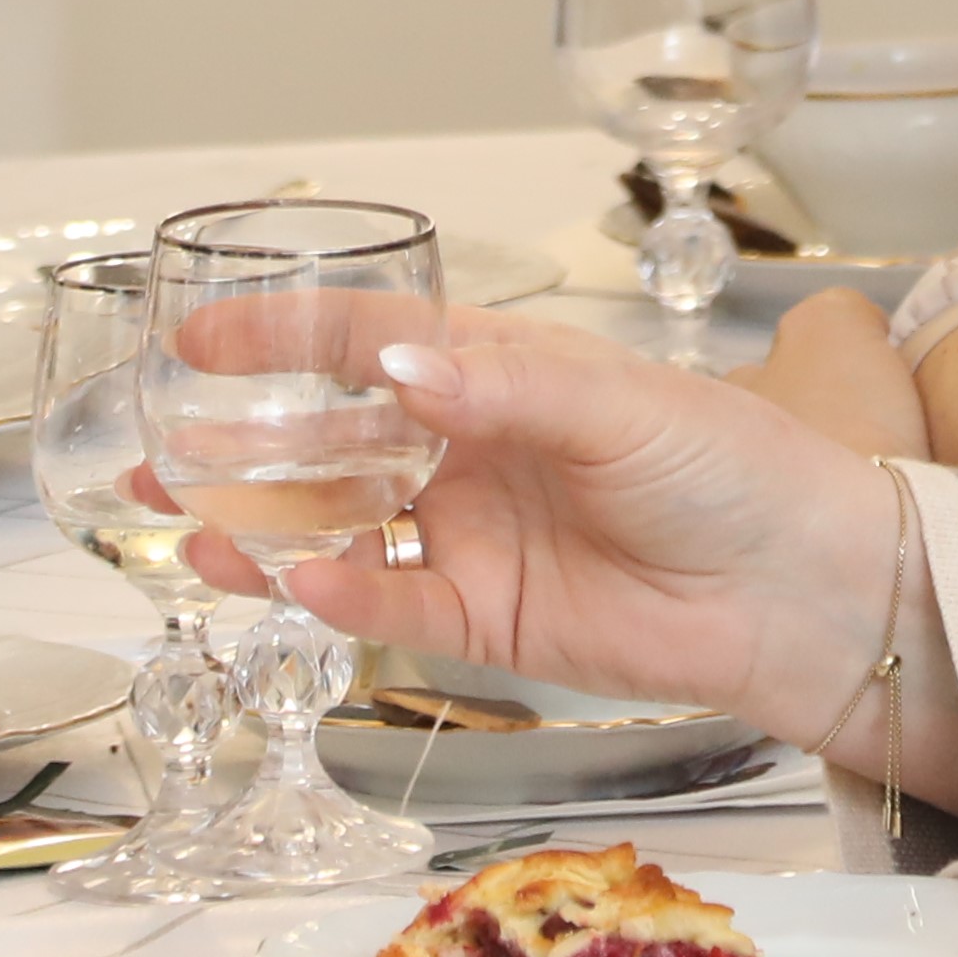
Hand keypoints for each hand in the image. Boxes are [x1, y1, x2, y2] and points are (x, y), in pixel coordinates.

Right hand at [227, 312, 947, 792]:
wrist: (796, 587)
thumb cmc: (731, 467)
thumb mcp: (619, 402)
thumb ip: (504, 388)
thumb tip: (401, 370)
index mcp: (500, 373)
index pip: (370, 342)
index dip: (285, 335)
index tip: (202, 336)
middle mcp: (470, 451)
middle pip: (332, 444)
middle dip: (244, 444)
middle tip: (161, 447)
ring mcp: (470, 538)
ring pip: (341, 530)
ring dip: (264, 527)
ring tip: (187, 525)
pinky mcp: (485, 621)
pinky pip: (391, 607)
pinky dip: (337, 597)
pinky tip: (290, 582)